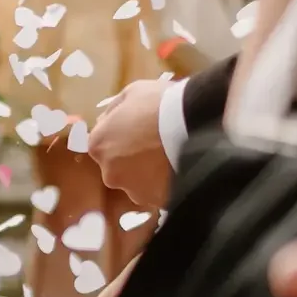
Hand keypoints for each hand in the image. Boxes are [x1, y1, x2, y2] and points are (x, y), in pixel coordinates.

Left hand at [91, 78, 173, 209]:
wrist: (198, 126)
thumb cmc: (162, 104)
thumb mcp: (132, 93)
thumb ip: (114, 111)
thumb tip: (108, 121)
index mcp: (98, 145)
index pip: (103, 145)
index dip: (122, 137)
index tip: (140, 131)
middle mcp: (110, 173)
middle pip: (120, 168)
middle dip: (135, 159)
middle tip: (159, 145)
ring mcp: (136, 190)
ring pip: (141, 184)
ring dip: (153, 175)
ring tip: (176, 158)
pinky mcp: (161, 202)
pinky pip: (163, 194)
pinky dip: (171, 186)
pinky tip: (185, 170)